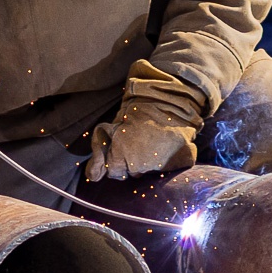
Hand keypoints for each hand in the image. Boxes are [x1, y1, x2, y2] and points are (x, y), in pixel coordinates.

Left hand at [85, 59, 203, 181]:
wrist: (171, 98)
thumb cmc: (140, 108)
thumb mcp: (114, 124)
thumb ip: (101, 149)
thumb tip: (92, 174)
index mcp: (120, 157)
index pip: (113, 172)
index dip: (115, 160)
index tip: (119, 149)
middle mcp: (139, 166)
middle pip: (131, 172)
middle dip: (131, 160)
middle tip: (137, 141)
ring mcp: (160, 166)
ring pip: (148, 170)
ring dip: (147, 160)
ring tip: (152, 140)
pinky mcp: (179, 162)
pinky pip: (168, 166)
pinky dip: (167, 158)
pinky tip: (166, 143)